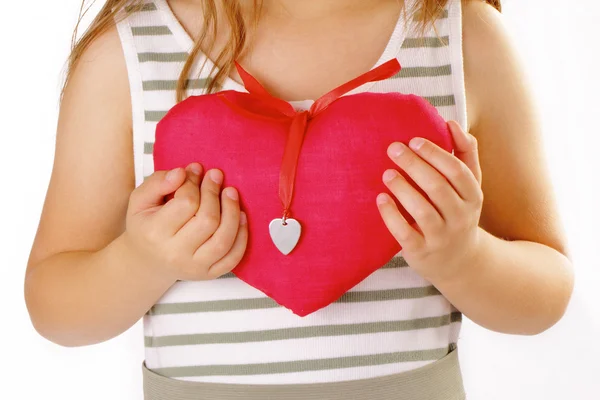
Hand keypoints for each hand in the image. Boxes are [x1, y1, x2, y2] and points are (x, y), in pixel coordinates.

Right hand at [124, 163, 247, 281]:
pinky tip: (241, 216)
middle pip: (208, 220)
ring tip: (231, 193)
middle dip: (214, 193)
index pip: (186, 203)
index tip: (197, 170)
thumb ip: (158, 182)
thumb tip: (182, 172)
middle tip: (216, 176)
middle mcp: (175, 254)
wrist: (147, 261)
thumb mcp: (140, 200)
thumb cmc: (146, 226)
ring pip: (224, 239)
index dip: (195, 182)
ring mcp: (194, 267)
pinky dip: (242, 235)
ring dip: (232, 212)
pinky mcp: (209, 274)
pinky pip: (233, 257)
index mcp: (155, 233)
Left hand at [376, 120, 483, 282]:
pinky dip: (391, 215)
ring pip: (423, 211)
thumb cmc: (458, 213)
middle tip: (393, 148)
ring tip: (386, 173)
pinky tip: (381, 199)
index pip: (457, 171)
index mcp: (473, 197)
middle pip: (438, 188)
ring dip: (403, 189)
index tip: (414, 140)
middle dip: (415, 165)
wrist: (459, 263)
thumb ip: (465, 154)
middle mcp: (460, 217)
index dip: (435, 154)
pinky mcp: (422, 252)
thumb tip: (452, 122)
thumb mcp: (469, 186)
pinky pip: (405, 233)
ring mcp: (442, 237)